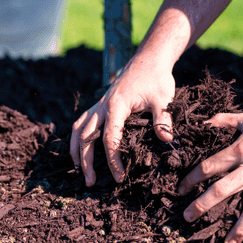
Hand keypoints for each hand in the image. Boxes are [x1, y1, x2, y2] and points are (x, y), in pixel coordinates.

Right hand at [70, 56, 175, 186]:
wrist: (148, 60)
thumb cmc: (156, 79)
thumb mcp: (163, 99)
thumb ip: (163, 119)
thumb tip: (166, 140)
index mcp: (116, 106)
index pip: (109, 138)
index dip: (112, 160)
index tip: (119, 177)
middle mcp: (102, 106)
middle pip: (86, 137)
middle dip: (86, 161)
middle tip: (90, 183)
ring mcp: (99, 105)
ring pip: (79, 130)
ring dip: (76, 151)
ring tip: (79, 171)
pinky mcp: (100, 105)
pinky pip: (82, 122)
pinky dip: (77, 138)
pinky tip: (80, 150)